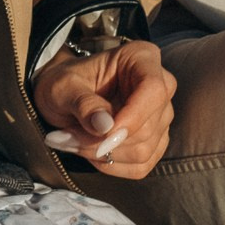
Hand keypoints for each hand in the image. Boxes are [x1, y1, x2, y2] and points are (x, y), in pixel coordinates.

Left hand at [30, 39, 176, 179]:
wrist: (63, 96)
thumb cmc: (64, 83)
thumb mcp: (63, 87)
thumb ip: (84, 104)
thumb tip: (106, 127)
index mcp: (141, 58)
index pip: (153, 89)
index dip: (132, 116)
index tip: (102, 133)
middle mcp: (160, 86)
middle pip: (147, 126)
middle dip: (104, 140)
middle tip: (67, 136)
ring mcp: (161, 116)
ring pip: (144, 150)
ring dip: (103, 154)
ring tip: (73, 141)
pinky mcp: (155, 142)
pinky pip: (141, 166)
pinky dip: (111, 165)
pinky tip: (90, 152)